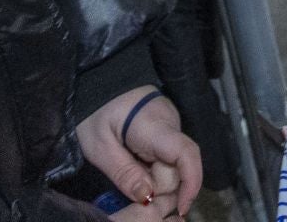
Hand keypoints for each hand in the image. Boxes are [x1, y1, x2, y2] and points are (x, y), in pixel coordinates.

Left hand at [76, 88, 201, 218]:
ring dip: (154, 178)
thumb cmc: (95, 111)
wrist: (100, 79)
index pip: (187, 155)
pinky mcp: (167, 130)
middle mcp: (172, 125)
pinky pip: (167, 158)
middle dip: (158, 187)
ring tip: (128, 170)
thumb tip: (148, 199)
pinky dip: (154, 170)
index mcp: (155, 127)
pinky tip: (136, 165)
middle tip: (132, 190)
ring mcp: (171, 126)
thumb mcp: (99, 147)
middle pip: (176, 168)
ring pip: (172, 166)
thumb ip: (124, 174)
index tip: (181, 207)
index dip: (190, 184)